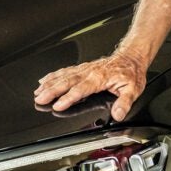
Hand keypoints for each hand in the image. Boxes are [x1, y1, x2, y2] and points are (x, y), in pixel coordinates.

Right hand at [33, 52, 147, 121]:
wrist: (131, 56)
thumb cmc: (131, 72)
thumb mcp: (133, 89)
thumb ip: (124, 102)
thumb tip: (118, 114)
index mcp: (99, 78)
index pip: (81, 90)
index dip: (68, 98)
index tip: (58, 105)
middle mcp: (89, 72)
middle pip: (66, 82)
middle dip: (51, 91)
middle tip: (39, 98)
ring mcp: (84, 69)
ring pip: (63, 76)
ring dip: (49, 84)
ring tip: (38, 92)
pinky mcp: (82, 68)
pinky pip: (65, 71)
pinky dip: (53, 76)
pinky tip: (44, 80)